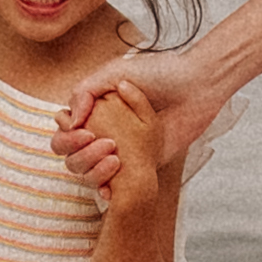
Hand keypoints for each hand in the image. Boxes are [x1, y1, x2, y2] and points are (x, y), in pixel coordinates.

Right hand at [71, 75, 176, 205]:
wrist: (197, 88)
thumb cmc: (159, 73)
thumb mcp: (116, 72)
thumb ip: (85, 91)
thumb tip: (69, 122)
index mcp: (94, 108)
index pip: (64, 129)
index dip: (67, 135)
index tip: (85, 131)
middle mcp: (102, 130)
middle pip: (71, 153)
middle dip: (80, 154)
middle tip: (108, 144)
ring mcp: (119, 150)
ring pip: (87, 172)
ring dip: (93, 171)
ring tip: (116, 160)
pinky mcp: (138, 166)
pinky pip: (113, 185)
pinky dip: (107, 189)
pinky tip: (113, 186)